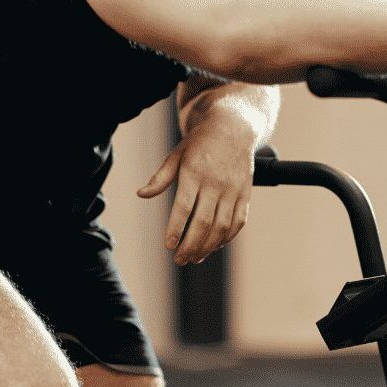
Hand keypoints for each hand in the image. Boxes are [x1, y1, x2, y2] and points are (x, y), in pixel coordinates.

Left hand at [137, 118, 254, 264]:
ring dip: (208, 246)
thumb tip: (142, 194)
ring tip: (195, 257)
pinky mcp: (245, 194)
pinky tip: (215, 246)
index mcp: (195, 172)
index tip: (168, 245)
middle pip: (203, 222)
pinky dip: (227, 237)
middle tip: (180, 259)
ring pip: (222, 226)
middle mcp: (215, 183)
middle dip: (191, 245)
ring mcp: (232, 190)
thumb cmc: (201, 142)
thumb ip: (160, 177)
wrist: (234, 127)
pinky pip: (238, 221)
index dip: (176, 228)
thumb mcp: (176, 154)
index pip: (184, 207)